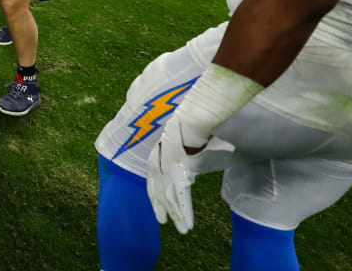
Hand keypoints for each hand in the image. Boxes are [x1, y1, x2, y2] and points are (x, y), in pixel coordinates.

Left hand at [145, 116, 234, 234]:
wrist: (188, 121)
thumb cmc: (188, 127)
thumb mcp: (181, 140)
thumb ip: (188, 151)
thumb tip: (199, 159)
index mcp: (156, 160)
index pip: (152, 185)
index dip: (155, 201)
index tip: (159, 214)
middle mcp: (159, 168)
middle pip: (161, 195)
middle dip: (165, 211)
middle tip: (170, 225)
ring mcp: (168, 173)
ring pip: (171, 200)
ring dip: (178, 216)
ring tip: (183, 230)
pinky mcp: (178, 175)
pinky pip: (182, 197)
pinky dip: (185, 212)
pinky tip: (188, 224)